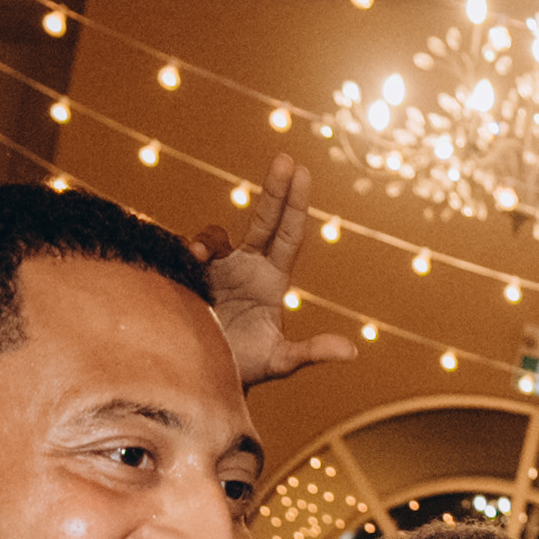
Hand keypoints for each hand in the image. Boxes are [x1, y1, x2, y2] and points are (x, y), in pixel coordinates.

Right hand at [195, 156, 362, 389]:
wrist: (205, 379)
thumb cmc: (246, 367)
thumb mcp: (280, 361)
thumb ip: (312, 352)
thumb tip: (352, 353)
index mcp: (272, 279)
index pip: (288, 234)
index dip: (295, 204)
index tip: (302, 171)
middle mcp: (247, 266)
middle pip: (264, 219)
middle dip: (274, 190)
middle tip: (286, 158)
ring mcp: (218, 269)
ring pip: (216, 236)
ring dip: (209, 241)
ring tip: (200, 257)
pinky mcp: (190, 276)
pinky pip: (187, 253)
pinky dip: (187, 253)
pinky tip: (186, 263)